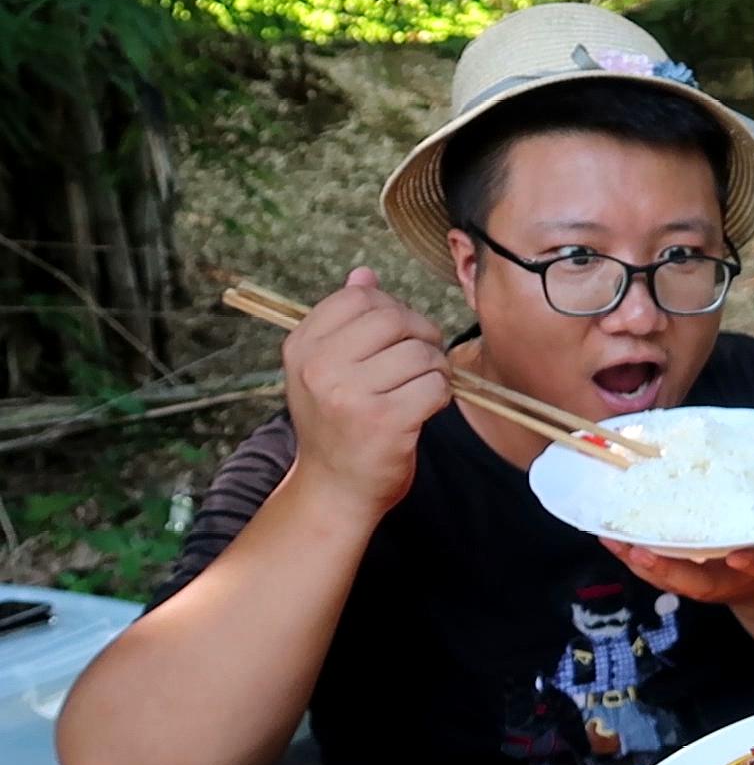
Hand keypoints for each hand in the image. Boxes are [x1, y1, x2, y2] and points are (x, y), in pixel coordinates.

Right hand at [283, 268, 448, 520]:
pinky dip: (441, 395)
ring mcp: (350, 394)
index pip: (360, 297)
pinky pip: (435, 386)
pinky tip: (426, 409)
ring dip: (435, 369)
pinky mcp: (385, 421)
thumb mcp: (325, 370)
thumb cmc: (337, 425)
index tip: (398, 335)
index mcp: (302, 346)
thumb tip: (364, 274)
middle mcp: (320, 367)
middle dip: (422, 335)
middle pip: (394, 318)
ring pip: (421, 353)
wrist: (334, 490)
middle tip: (424, 359)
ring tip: (423, 387)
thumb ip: (344, 322)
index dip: (392, 310)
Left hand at [601, 403, 753, 604]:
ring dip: (639, 559)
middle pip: (702, 578)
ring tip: (611, 537)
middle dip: (672, 568)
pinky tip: (605, 533)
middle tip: (644, 551)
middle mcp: (734, 574)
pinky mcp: (683, 575)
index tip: (740, 558)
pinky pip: (654, 568)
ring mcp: (705, 578)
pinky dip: (630, 553)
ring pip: (670, 576)